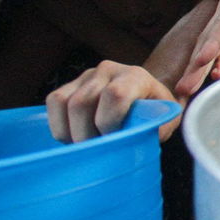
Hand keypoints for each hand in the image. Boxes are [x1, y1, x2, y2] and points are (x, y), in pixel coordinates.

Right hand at [46, 60, 178, 142]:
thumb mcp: (166, 120)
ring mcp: (86, 75)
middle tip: (95, 149)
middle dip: (85, 134)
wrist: (145, 95)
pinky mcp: (70, 84)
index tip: (113, 138)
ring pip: (62, 102)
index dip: (108, 122)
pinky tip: (74, 135)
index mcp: (136, 77)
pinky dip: (58, 125)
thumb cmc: (154, 112)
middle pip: (82, 102)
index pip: (115, 95)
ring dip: (69, 131)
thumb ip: (158, 128)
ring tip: (85, 144)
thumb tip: (140, 138)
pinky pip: (53, 102)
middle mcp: (109, 70)